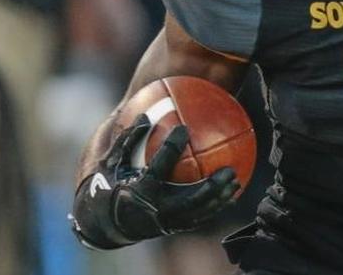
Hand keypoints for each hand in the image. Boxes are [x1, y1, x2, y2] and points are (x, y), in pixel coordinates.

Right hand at [69, 114, 239, 248]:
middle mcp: (155, 209)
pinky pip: (198, 218)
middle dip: (211, 186)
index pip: (159, 166)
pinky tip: (231, 193)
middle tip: (229, 169)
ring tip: (236, 180)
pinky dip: (215, 206)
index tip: (183, 128)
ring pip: (199, 212)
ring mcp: (165, 221)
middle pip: (190, 199)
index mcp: (139, 190)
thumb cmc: (110, 186)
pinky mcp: (172, 227)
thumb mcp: (112, 163)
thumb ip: (128, 140)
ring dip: (220, 198)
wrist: (106, 223)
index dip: (171, 147)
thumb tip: (144, 114)